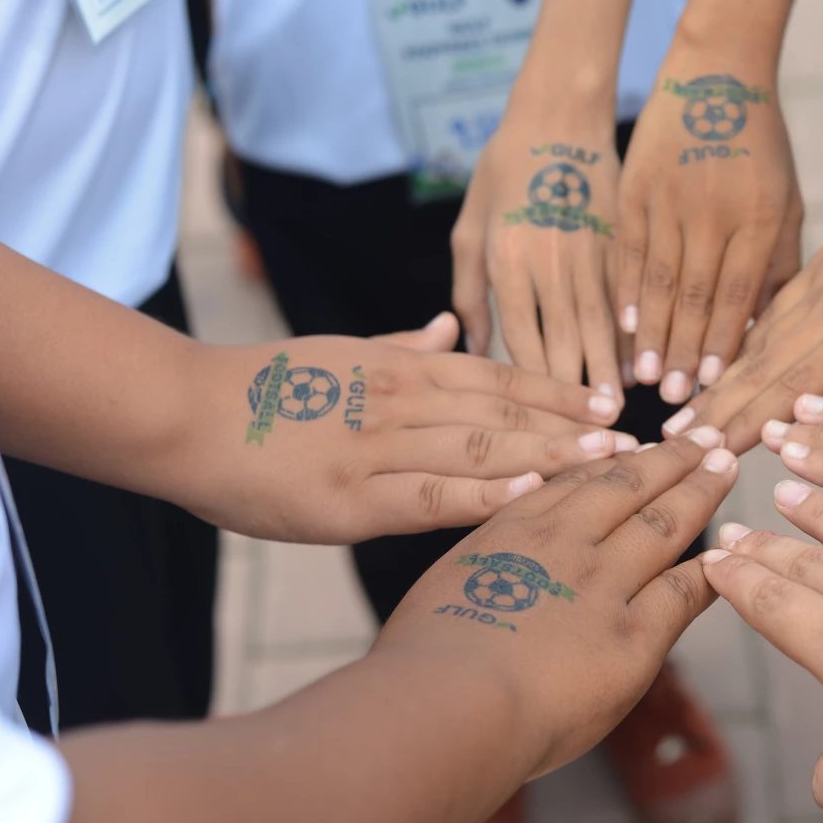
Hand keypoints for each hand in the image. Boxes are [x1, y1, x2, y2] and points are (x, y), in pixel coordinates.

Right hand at [181, 322, 632, 543]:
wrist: (183, 415)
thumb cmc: (262, 389)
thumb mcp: (341, 352)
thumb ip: (403, 344)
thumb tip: (452, 324)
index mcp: (401, 368)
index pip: (499, 376)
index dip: (559, 390)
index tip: (612, 403)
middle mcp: (401, 400)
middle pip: (505, 409)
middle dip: (574, 424)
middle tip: (639, 439)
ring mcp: (378, 447)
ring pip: (480, 445)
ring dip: (550, 453)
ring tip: (609, 463)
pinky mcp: (351, 498)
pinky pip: (429, 492)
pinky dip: (482, 490)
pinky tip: (529, 491)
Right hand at [380, 426, 739, 780]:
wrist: (447, 702)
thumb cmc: (423, 663)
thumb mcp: (442, 591)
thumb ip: (480, 578)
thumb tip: (489, 591)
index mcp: (513, 531)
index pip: (575, 481)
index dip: (612, 461)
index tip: (638, 447)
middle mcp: (565, 544)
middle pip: (629, 486)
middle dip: (670, 459)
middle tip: (703, 439)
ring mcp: (604, 585)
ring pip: (664, 524)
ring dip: (699, 493)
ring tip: (725, 470)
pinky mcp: (635, 636)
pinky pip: (683, 594)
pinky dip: (709, 572)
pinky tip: (727, 560)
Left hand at [452, 115, 624, 399]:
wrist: (560, 114)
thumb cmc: (504, 168)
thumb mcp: (470, 226)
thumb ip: (469, 290)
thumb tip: (472, 348)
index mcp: (508, 259)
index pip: (523, 339)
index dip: (536, 387)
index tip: (546, 426)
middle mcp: (551, 261)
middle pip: (568, 342)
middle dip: (579, 393)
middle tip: (592, 438)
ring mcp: (591, 251)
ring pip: (604, 325)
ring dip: (612, 371)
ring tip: (620, 411)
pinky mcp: (621, 240)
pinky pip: (629, 297)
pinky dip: (635, 332)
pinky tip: (643, 361)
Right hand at [617, 63, 802, 403]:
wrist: (716, 70)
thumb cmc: (761, 145)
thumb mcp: (786, 201)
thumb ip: (777, 265)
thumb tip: (765, 331)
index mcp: (759, 218)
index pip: (739, 294)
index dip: (724, 343)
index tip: (714, 386)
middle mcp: (713, 212)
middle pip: (694, 296)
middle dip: (684, 352)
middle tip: (675, 400)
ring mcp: (670, 199)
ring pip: (657, 280)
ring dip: (651, 333)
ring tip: (645, 377)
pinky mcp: (635, 187)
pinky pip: (627, 250)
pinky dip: (625, 290)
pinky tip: (623, 324)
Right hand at [666, 163, 822, 449]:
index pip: (794, 388)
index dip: (748, 422)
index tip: (708, 451)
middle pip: (761, 366)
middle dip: (714, 408)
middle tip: (670, 442)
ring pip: (761, 338)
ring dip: (721, 377)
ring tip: (683, 408)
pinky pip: (775, 310)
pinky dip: (746, 341)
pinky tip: (725, 362)